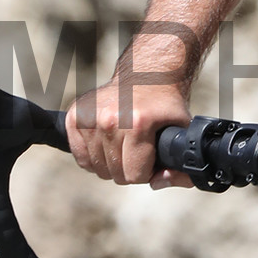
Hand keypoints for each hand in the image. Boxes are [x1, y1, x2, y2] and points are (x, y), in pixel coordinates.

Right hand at [67, 77, 192, 186]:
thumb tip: (157, 182)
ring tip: (123, 146)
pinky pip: (80, 157)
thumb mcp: (182, 132)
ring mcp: (89, 117)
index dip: (146, 172)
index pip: (134, 175)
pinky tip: (106, 144)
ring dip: (111, 163)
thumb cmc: (164, 106)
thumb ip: (180, 166)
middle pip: (115, 174)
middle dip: (129, 169)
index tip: (150, 159)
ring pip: (96, 168)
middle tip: (137, 151)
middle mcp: (110, 120)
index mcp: (137, 124)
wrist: (145, 74)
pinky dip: (93, 157)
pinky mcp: (75, 116)